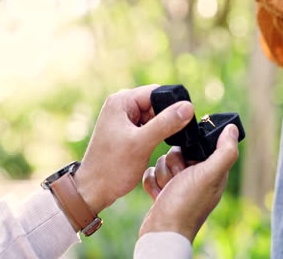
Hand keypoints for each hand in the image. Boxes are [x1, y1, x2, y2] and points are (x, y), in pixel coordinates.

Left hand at [73, 85, 194, 214]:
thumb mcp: (142, 143)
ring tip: (153, 145)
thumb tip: (188, 107)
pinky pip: (148, 126)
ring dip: (161, 128)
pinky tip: (151, 147)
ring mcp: (123, 118)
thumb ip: (166, 123)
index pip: (156, 92)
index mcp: (121, 101)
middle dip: (166, 118)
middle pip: (156, 103)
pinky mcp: (126, 131)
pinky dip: (155, 135)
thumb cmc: (112, 167)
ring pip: (154, 116)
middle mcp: (121, 105)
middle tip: (165, 138)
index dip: (171, 105)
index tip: (180, 123)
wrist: (94, 190)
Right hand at [139, 124, 238, 241]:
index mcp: (212, 171)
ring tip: (168, 191)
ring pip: (162, 161)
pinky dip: (152, 183)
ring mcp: (179, 184)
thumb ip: (224, 151)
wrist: (162, 231)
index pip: (198, 144)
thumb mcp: (210, 174)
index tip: (187, 162)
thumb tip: (232, 128)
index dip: (188, 149)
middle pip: (177, 151)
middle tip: (178, 179)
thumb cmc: (186, 204)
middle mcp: (197, 176)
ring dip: (161, 176)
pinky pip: (151, 173)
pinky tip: (159, 195)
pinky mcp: (164, 190)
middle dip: (172, 164)